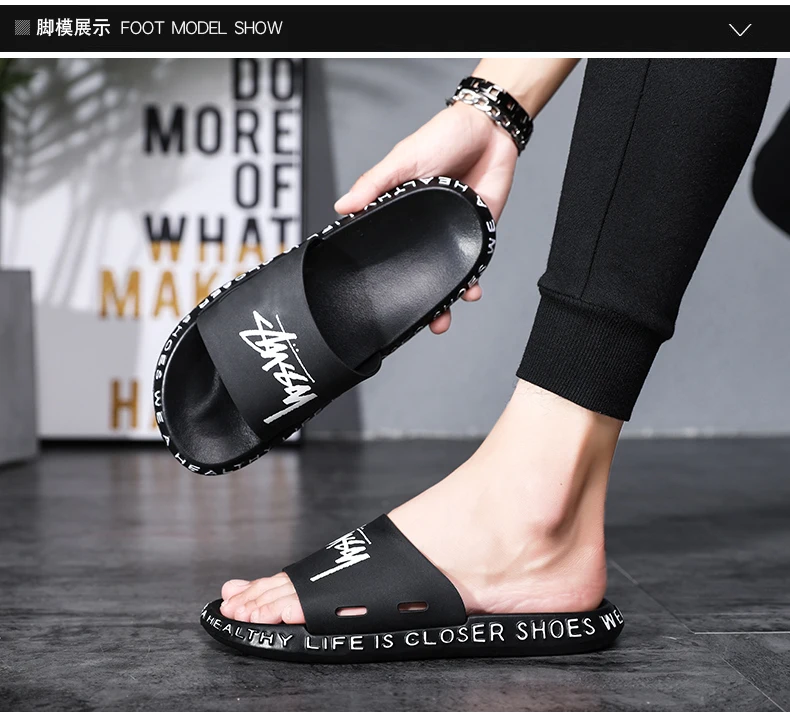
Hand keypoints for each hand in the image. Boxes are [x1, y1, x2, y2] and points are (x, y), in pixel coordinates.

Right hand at [334, 102, 517, 333]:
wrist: (489, 131)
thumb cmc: (442, 137)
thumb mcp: (402, 159)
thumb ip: (374, 184)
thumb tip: (342, 207)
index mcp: (401, 213)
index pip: (387, 249)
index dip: (381, 275)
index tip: (373, 302)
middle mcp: (425, 229)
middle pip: (418, 270)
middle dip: (417, 299)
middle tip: (414, 322)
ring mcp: (451, 233)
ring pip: (446, 274)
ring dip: (446, 298)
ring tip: (440, 319)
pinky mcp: (477, 232)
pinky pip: (474, 263)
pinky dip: (473, 281)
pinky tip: (471, 292)